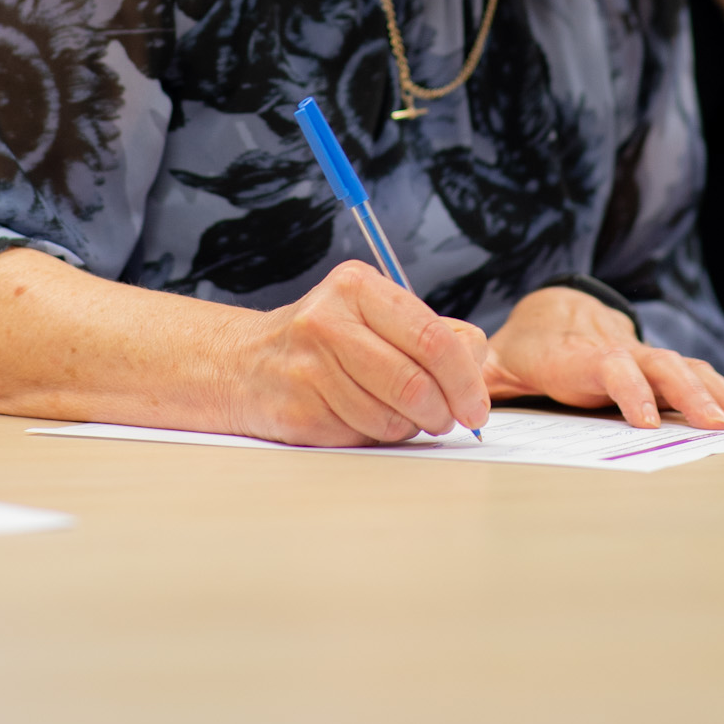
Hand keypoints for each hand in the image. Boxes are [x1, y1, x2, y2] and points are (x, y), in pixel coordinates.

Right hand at [227, 261, 490, 446]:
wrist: (246, 363)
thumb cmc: (328, 340)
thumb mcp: (375, 313)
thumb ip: (432, 333)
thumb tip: (475, 367)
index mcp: (357, 286)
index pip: (431, 338)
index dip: (465, 380)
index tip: (477, 405)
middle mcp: (328, 321)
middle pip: (415, 383)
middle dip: (444, 411)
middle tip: (450, 419)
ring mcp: (308, 368)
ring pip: (391, 417)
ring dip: (411, 427)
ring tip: (405, 416)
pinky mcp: (297, 410)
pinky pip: (362, 436)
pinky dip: (378, 436)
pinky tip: (368, 419)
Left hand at [484, 286, 723, 431]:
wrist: (555, 313)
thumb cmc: (524, 349)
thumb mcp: (495, 361)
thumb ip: (480, 376)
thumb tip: (458, 389)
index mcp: (578, 358)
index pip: (608, 370)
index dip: (628, 390)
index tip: (648, 419)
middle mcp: (622, 354)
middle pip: (662, 370)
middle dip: (693, 398)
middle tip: (720, 427)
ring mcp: (648, 360)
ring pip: (691, 372)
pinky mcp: (665, 370)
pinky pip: (707, 380)